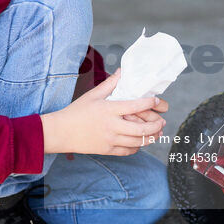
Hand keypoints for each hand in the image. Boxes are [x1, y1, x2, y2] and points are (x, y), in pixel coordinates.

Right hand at [42, 71, 165, 155]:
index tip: (156, 101)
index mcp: (109, 109)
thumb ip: (110, 84)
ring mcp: (110, 140)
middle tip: (162, 122)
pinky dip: (138, 147)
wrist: (61, 132)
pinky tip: (141, 142)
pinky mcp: (107, 150)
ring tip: (157, 133)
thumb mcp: (93, 95)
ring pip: (138, 142)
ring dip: (151, 138)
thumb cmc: (76, 111)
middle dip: (156, 126)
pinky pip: (128, 151)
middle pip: (142, 129)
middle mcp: (112, 126)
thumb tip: (122, 71)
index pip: (136, 105)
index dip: (150, 103)